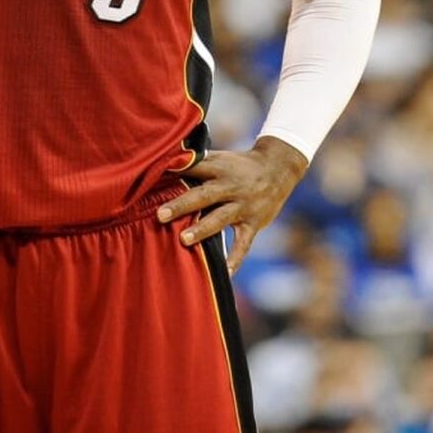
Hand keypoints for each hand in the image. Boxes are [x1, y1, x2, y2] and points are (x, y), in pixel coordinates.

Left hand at [156, 137, 307, 274]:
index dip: (176, 172)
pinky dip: (235, 259)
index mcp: (218, 168)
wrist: (279, 168)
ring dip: (203, 229)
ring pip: (221, 218)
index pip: (195, 168)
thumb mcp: (220, 158)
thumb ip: (195, 164)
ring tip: (183, 240)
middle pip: (204, 195)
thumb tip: (164, 167)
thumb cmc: (239, 165)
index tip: (154, 178)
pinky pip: (243, 244)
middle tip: (160, 215)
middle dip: (182, 205)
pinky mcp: (253, 223)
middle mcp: (230, 186)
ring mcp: (243, 206)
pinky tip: (225, 273)